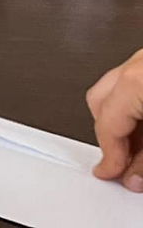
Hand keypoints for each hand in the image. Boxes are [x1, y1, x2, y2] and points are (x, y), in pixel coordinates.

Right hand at [87, 48, 142, 191]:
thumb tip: (133, 175)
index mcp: (134, 80)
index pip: (107, 124)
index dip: (110, 156)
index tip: (110, 173)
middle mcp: (136, 62)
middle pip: (100, 99)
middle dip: (109, 134)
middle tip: (120, 163)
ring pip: (115, 88)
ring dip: (122, 119)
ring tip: (135, 149)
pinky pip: (132, 79)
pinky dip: (133, 103)